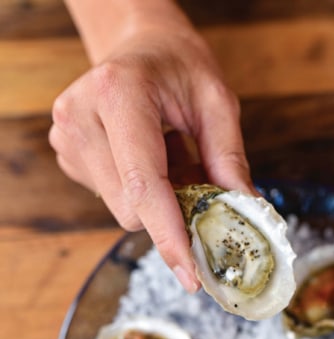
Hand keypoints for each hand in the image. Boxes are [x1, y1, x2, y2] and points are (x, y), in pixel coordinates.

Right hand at [49, 19, 253, 292]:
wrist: (137, 45)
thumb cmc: (177, 65)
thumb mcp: (217, 101)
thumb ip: (229, 159)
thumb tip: (245, 215)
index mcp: (119, 95)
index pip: (144, 185)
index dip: (169, 236)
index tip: (191, 275)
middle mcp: (81, 118)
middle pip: (132, 210)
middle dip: (171, 212)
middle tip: (194, 178)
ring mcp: (67, 138)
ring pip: (123, 211)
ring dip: (157, 201)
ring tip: (166, 155)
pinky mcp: (67, 155)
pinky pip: (114, 200)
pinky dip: (140, 193)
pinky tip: (147, 158)